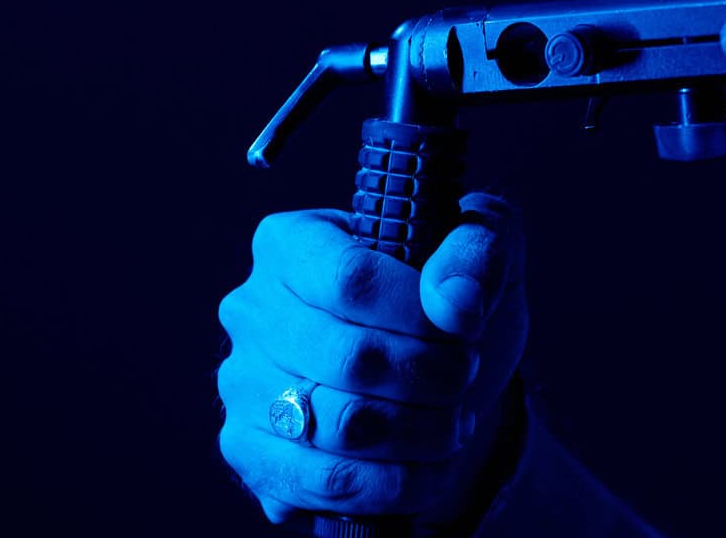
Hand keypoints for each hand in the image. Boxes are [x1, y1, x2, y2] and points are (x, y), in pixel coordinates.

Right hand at [217, 195, 528, 526]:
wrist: (435, 377)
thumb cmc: (446, 300)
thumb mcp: (482, 250)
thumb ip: (476, 252)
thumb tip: (454, 302)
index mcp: (294, 241)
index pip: (350, 276)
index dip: (418, 313)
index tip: (464, 328)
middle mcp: (252, 309)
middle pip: (350, 358)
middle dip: (432, 376)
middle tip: (464, 375)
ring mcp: (243, 383)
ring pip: (340, 426)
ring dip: (421, 433)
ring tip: (454, 422)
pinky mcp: (249, 450)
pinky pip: (322, 481)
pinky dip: (393, 484)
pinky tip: (428, 467)